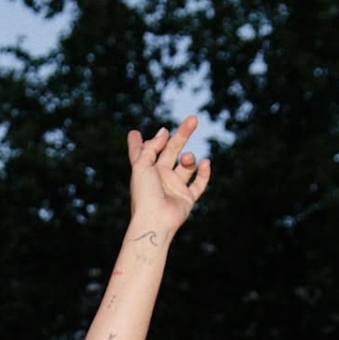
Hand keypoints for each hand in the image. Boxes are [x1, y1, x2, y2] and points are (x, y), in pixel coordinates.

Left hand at [127, 116, 210, 235]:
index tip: (133, 134)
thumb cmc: (144, 194)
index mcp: (146, 171)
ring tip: (186, 159)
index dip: (138, 144)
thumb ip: (151, 147)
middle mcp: (160, 177)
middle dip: (182, 135)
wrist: (155, 220)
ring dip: (189, 158)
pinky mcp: (186, 198)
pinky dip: (204, 173)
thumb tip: (163, 132)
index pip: (141, 154)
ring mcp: (174, 187)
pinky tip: (204, 163)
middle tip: (193, 119)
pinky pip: (199, 183)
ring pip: (187, 165)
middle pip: (172, 151)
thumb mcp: (141, 165)